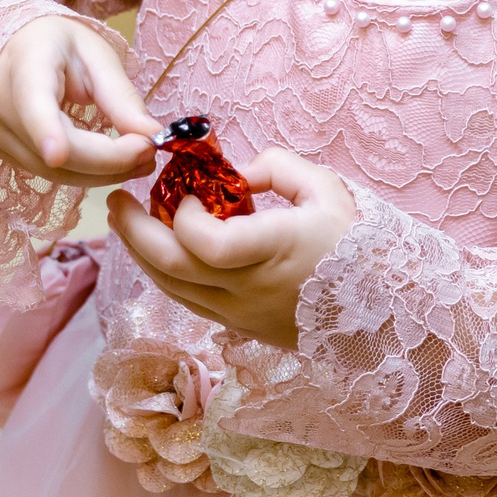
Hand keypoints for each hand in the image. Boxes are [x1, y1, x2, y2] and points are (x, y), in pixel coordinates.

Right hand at [0, 17, 160, 186]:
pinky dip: (84, 173)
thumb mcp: (95, 55)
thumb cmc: (56, 43)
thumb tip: (151, 135)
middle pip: (57, 151)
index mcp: (26, 65)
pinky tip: (109, 161)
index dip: (44, 131)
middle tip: (149, 152)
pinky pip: (48, 174)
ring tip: (139, 159)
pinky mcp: (1, 151)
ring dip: (103, 173)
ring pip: (54, 173)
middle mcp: (1, 104)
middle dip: (111, 160)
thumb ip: (121, 96)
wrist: (11, 46)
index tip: (57, 153)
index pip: (32, 103)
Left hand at [109, 149, 358, 347]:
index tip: (186, 192)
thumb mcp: (326, 191)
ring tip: (124, 223)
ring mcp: (241, 314)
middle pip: (172, 268)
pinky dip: (164, 275)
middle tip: (114, 201)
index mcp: (274, 251)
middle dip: (134, 233)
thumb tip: (237, 173)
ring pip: (171, 290)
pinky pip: (187, 302)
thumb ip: (278, 168)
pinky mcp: (238, 328)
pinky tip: (154, 251)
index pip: (204, 244)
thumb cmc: (356, 244)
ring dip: (140, 255)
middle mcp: (249, 289)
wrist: (382, 312)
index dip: (182, 216)